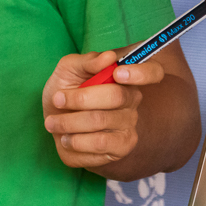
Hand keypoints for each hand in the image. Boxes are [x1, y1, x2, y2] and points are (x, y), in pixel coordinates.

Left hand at [41, 50, 162, 169]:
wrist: (56, 123)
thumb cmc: (65, 90)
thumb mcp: (69, 69)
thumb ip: (87, 61)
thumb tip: (108, 57)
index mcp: (125, 77)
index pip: (152, 72)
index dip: (141, 73)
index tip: (118, 73)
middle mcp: (133, 101)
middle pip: (116, 96)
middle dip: (79, 98)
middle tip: (57, 100)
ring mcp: (129, 125)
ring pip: (101, 121)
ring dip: (69, 122)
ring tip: (53, 122)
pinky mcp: (121, 148)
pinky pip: (99, 144)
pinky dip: (75, 141)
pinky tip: (66, 139)